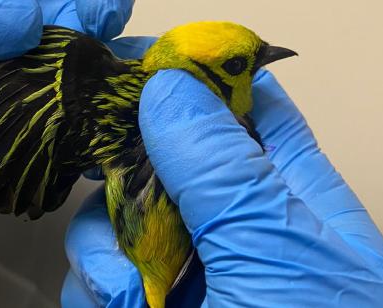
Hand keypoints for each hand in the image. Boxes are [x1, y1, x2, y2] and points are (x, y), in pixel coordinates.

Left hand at [0, 0, 133, 155]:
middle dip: (97, 70)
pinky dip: (33, 161)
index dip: (90, 10)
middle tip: (112, 90)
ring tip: (102, 135)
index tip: (93, 25)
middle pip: (69, 53)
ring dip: (79, 122)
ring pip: (45, 106)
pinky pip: (2, 149)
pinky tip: (60, 166)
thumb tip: (18, 26)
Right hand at [63, 69, 382, 306]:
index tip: (142, 68)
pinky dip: (98, 288)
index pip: (243, 106)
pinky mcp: (145, 307)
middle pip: (160, 157)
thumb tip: (169, 89)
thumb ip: (225, 170)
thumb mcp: (279, 253)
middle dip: (129, 168)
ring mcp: (183, 269)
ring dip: (108, 244)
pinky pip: (97, 275)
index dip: (196, 78)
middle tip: (118, 180)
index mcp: (285, 195)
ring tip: (138, 287)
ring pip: (115, 217)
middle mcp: (229, 226)